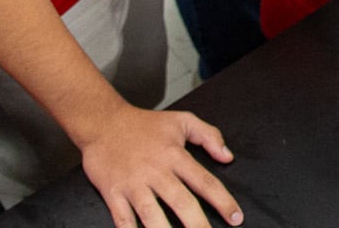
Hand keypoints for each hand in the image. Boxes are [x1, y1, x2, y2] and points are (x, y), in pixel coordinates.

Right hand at [77, 106, 240, 227]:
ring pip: (152, 215)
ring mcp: (133, 184)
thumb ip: (208, 135)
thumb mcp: (181, 121)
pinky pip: (123, 220)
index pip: (204, 182)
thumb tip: (227, 156)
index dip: (223, 201)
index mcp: (175, 156)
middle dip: (198, 225)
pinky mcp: (113, 193)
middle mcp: (156, 172)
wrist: (103, 122)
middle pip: (181, 202)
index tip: (236, 218)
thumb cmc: (144, 124)